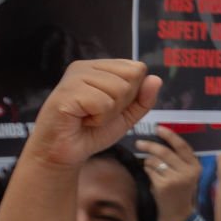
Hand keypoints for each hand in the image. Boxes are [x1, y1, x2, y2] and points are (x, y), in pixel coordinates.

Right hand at [23, 60, 158, 169]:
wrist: (65, 154)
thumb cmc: (92, 132)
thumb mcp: (126, 115)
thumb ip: (143, 99)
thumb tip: (156, 79)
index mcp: (99, 67)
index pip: (137, 68)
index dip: (132, 94)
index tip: (110, 106)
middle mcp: (85, 67)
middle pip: (132, 77)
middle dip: (122, 103)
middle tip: (98, 114)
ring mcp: (74, 77)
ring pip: (120, 90)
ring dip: (109, 113)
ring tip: (89, 117)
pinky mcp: (67, 92)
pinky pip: (104, 103)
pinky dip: (98, 119)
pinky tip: (81, 120)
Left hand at [133, 127, 203, 220]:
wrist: (178, 216)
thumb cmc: (180, 193)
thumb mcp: (186, 175)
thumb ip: (179, 160)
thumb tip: (161, 141)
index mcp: (195, 166)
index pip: (182, 146)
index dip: (170, 135)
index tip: (158, 128)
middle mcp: (188, 171)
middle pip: (164, 151)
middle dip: (149, 145)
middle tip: (139, 143)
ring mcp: (176, 179)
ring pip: (154, 161)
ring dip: (148, 162)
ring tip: (149, 167)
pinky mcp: (164, 186)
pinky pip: (149, 171)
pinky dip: (146, 171)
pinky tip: (151, 177)